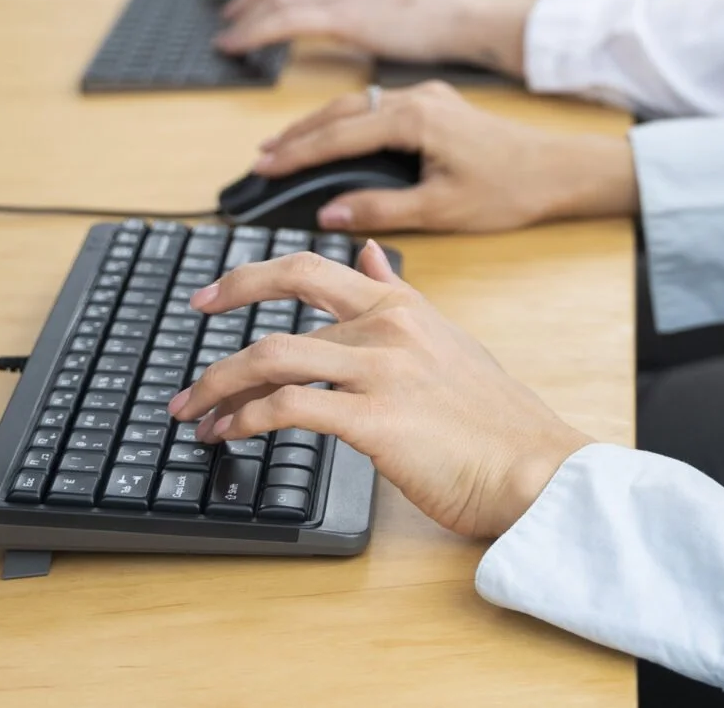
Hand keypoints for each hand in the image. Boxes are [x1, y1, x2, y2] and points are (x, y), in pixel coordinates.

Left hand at [169, 240, 589, 539]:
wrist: (534, 467)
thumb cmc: (495, 418)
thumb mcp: (449, 340)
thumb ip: (401, 298)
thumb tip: (368, 256)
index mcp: (403, 305)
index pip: (313, 267)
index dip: (251, 275)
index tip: (213, 294)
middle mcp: (389, 326)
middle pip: (286, 290)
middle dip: (226, 301)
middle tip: (190, 326)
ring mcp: (381, 369)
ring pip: (274, 354)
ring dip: (219, 383)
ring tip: (194, 412)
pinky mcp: (376, 419)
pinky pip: (290, 408)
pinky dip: (246, 419)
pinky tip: (230, 434)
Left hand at [215, 0, 533, 71]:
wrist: (459, 17)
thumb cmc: (432, 15)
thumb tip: (330, 17)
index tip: (243, 0)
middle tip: (227, 19)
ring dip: (243, 19)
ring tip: (227, 37)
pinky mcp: (342, 14)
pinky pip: (282, 21)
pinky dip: (253, 32)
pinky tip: (238, 45)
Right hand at [251, 80, 639, 231]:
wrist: (561, 169)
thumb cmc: (509, 190)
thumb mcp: (441, 210)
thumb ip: (380, 209)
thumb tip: (330, 213)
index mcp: (416, 118)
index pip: (339, 134)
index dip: (297, 153)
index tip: (262, 168)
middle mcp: (418, 97)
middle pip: (340, 110)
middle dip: (297, 133)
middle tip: (261, 159)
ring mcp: (428, 95)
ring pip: (357, 103)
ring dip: (319, 124)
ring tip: (283, 148)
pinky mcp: (436, 103)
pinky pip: (376, 105)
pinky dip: (346, 121)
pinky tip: (332, 137)